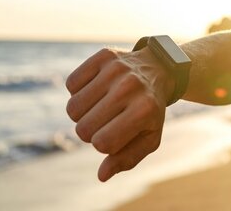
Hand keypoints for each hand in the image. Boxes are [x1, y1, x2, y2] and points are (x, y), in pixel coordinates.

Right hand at [65, 47, 170, 181]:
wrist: (159, 70)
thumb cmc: (150, 110)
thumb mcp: (149, 137)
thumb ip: (127, 159)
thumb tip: (102, 175)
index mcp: (144, 110)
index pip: (102, 143)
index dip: (102, 145)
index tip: (114, 136)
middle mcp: (130, 87)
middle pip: (83, 128)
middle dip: (90, 132)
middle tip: (107, 121)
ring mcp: (116, 69)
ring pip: (73, 108)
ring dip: (82, 113)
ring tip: (101, 106)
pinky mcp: (103, 56)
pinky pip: (71, 83)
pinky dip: (78, 91)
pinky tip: (96, 89)